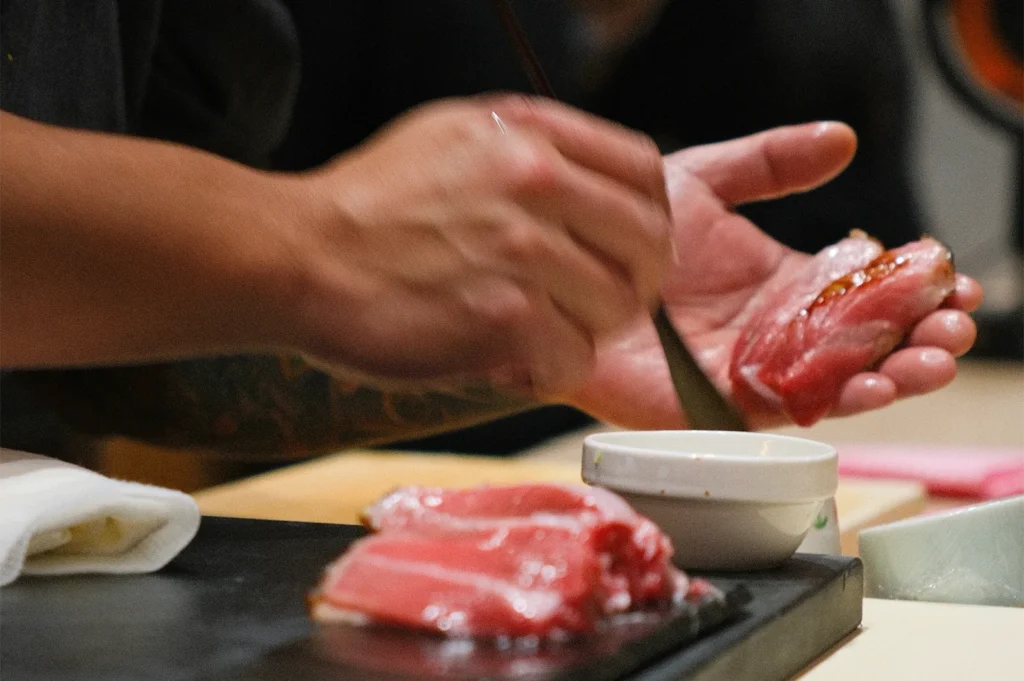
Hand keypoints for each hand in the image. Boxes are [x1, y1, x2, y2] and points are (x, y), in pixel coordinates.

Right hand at [290, 95, 671, 393]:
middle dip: (634, 282)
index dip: (649, 217)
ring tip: (541, 331)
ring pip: (617, 307)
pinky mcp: (505, 318)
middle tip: (600, 303)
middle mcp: (534, 182)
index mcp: (528, 135)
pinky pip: (574, 357)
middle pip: (647, 243)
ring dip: (587, 330)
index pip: (644, 171)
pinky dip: (551, 368)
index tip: (631, 246)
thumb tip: (589, 185)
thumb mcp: (452, 137)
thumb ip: (530, 150)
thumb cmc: (367, 205)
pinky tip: (515, 358)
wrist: (297, 255)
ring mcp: (522, 251)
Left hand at [562, 122, 981, 428]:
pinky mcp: (723, 406)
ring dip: (899, 373)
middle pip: (868, 342)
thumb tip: (842, 139)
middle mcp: (778, 332)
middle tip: (955, 323)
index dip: (915, 286)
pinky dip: (840, 402)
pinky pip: (791, 410)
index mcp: (782, 283)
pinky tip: (874, 385)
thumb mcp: (701, 182)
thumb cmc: (621, 234)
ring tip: (934, 356)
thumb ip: (768, 163)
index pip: (867, 291)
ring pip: (844, 381)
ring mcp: (755, 370)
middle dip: (922, 335)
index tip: (952, 278)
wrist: (565, 272)